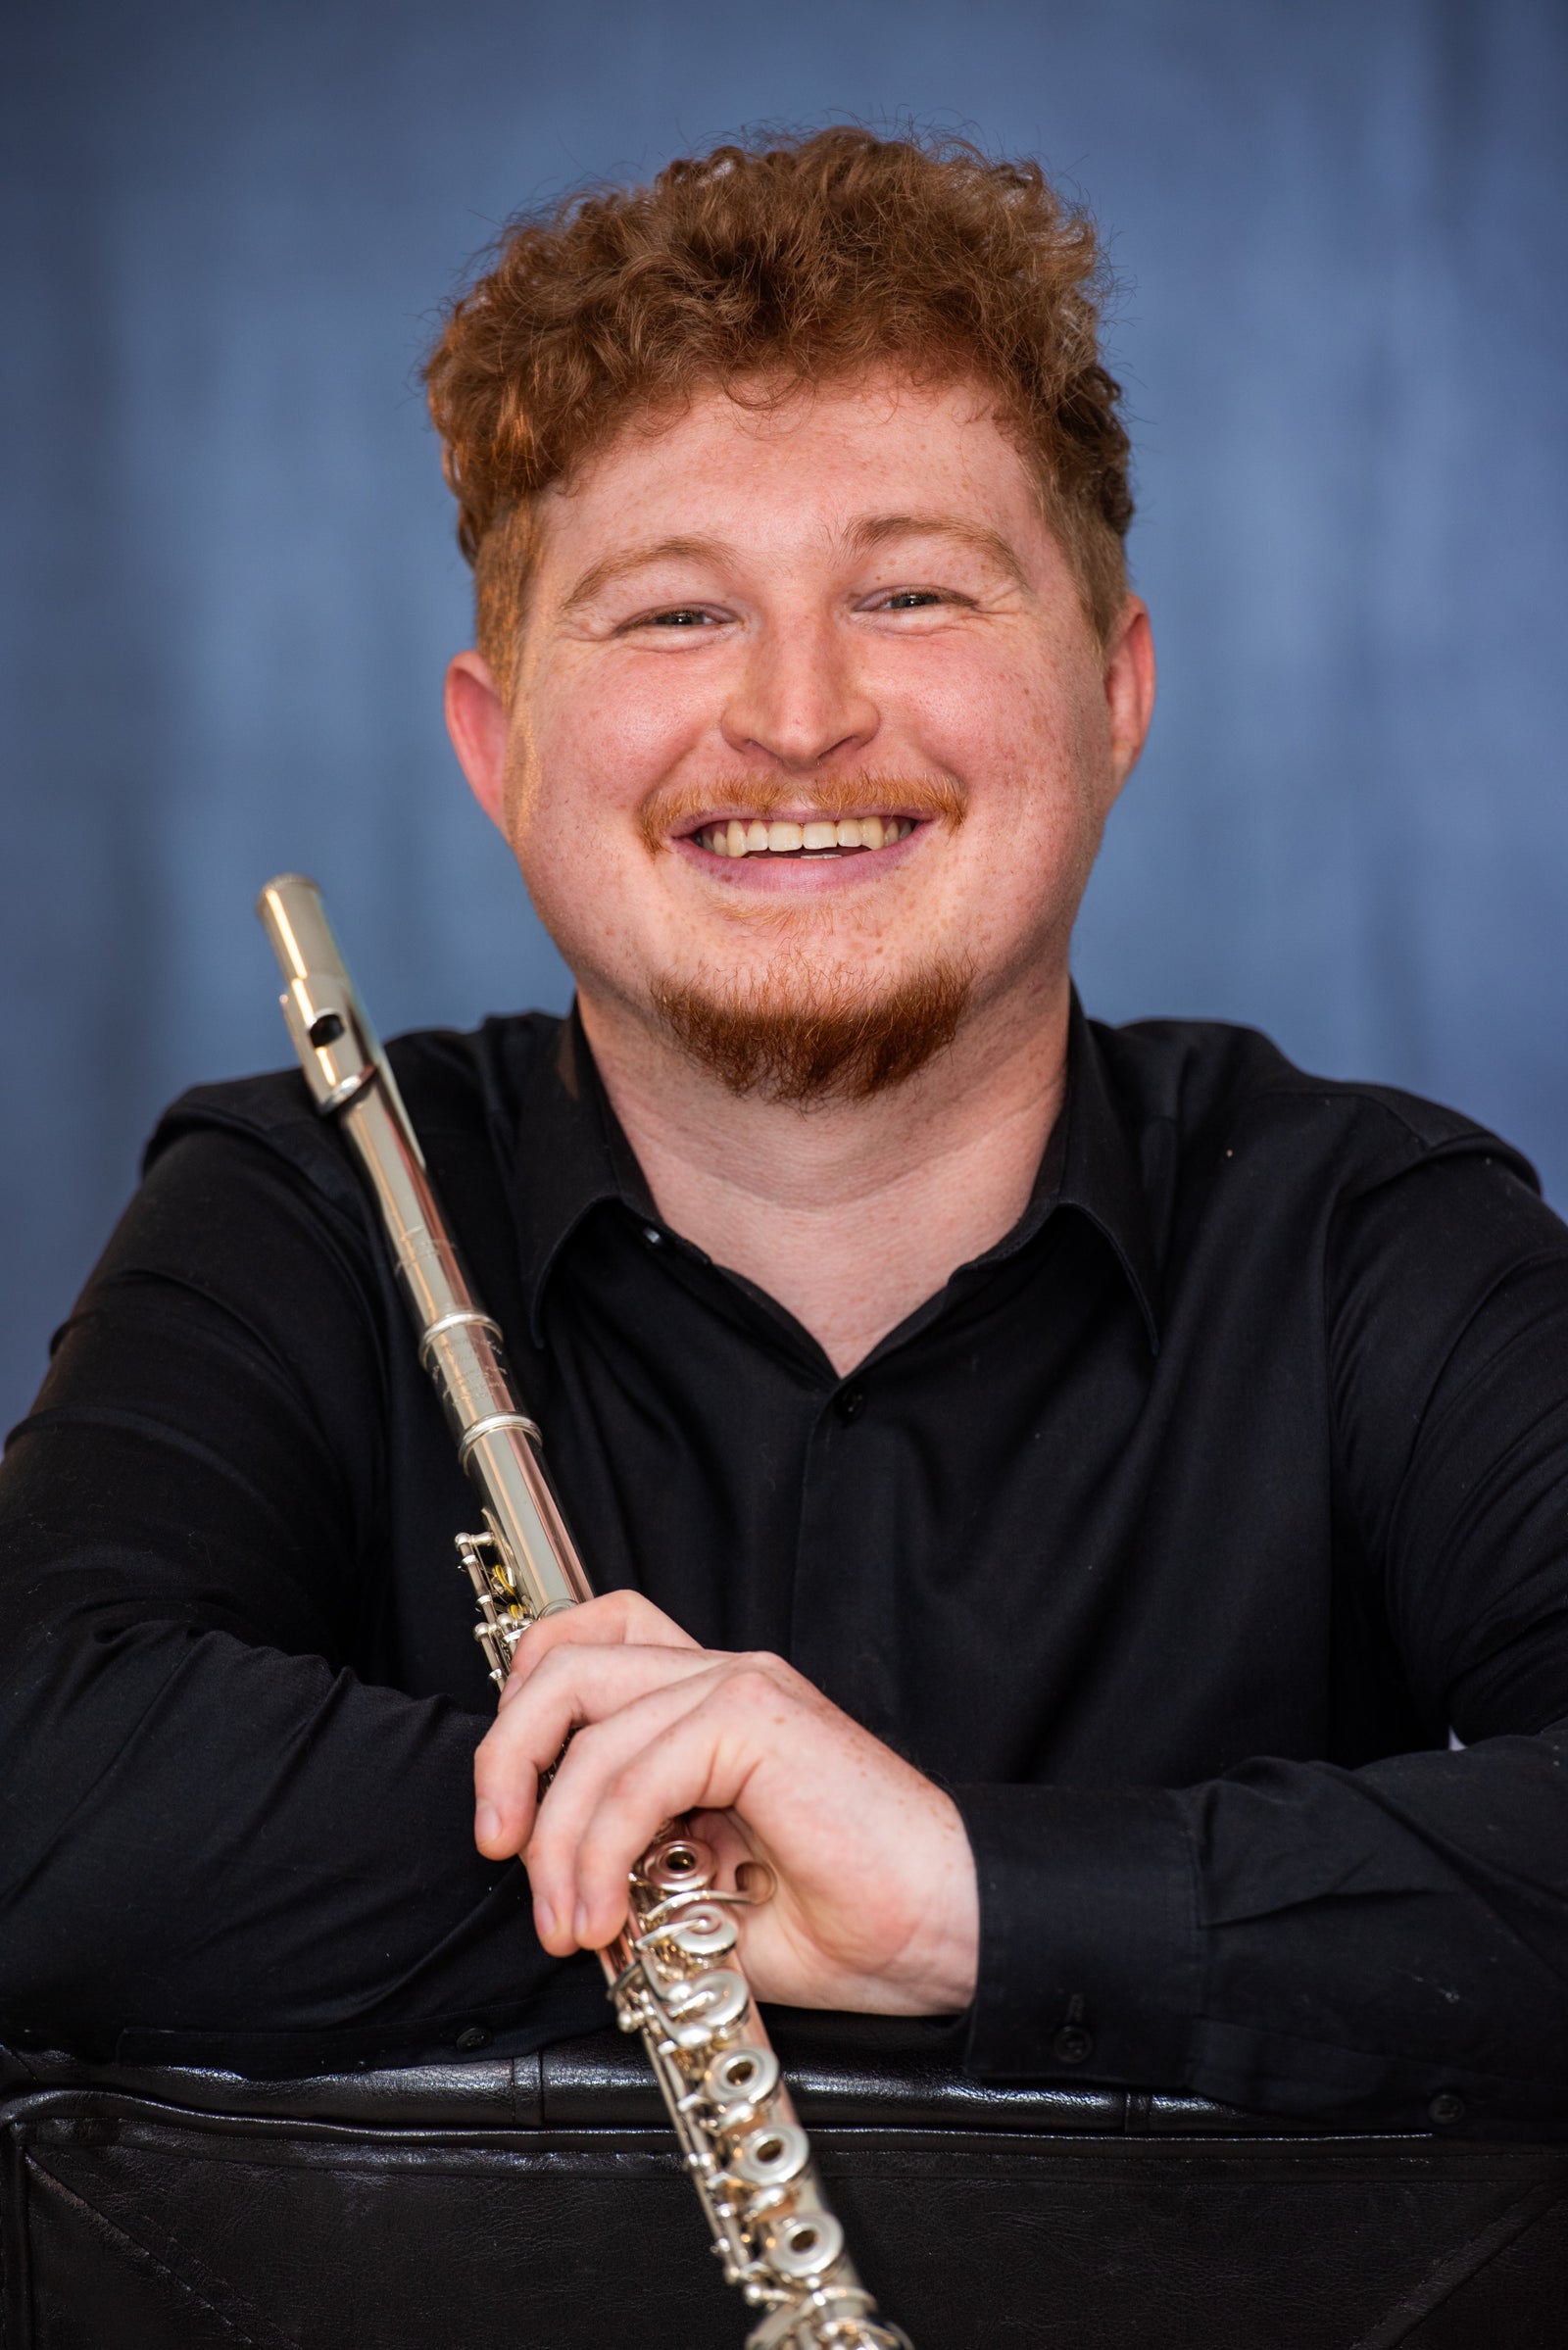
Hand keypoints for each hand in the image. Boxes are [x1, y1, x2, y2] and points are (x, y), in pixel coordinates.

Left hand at [472, 1590, 978, 2014]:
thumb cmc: (855, 1923)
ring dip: (555, 1838)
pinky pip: (635, 1770)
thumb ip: (632, 1878)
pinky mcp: (757, 1716)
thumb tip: (554, 1897)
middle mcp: (725, 1677)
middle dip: (507, 1758)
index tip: (509, 1812)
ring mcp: (741, 1686)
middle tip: (502, 1852)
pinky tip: (607, 1917)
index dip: (527, 1708)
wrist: (950, 1933)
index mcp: (716, 1706)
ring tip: (570, 1926)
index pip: (592, 1644)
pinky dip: (598, 1849)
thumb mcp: (708, 1903)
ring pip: (588, 1724)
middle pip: (565, 1661)